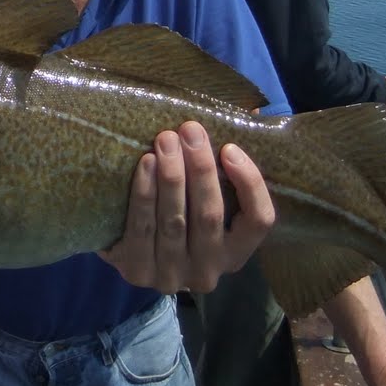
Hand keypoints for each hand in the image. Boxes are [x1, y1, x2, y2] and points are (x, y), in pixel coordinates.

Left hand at [99, 122, 274, 293]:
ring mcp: (172, 276)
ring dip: (171, 176)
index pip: (259, 221)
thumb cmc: (178, 209)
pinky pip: (142, 229)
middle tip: (189, 130)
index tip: (230, 148)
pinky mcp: (137, 272)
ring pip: (175, 222)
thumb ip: (227, 162)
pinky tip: (145, 164)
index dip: (249, 184)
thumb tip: (249, 109)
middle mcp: (209, 272)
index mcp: (237, 253)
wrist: (125, 247)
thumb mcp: (205, 193)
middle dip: (200, 168)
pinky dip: (144, 194)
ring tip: (165, 139)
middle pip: (210, 216)